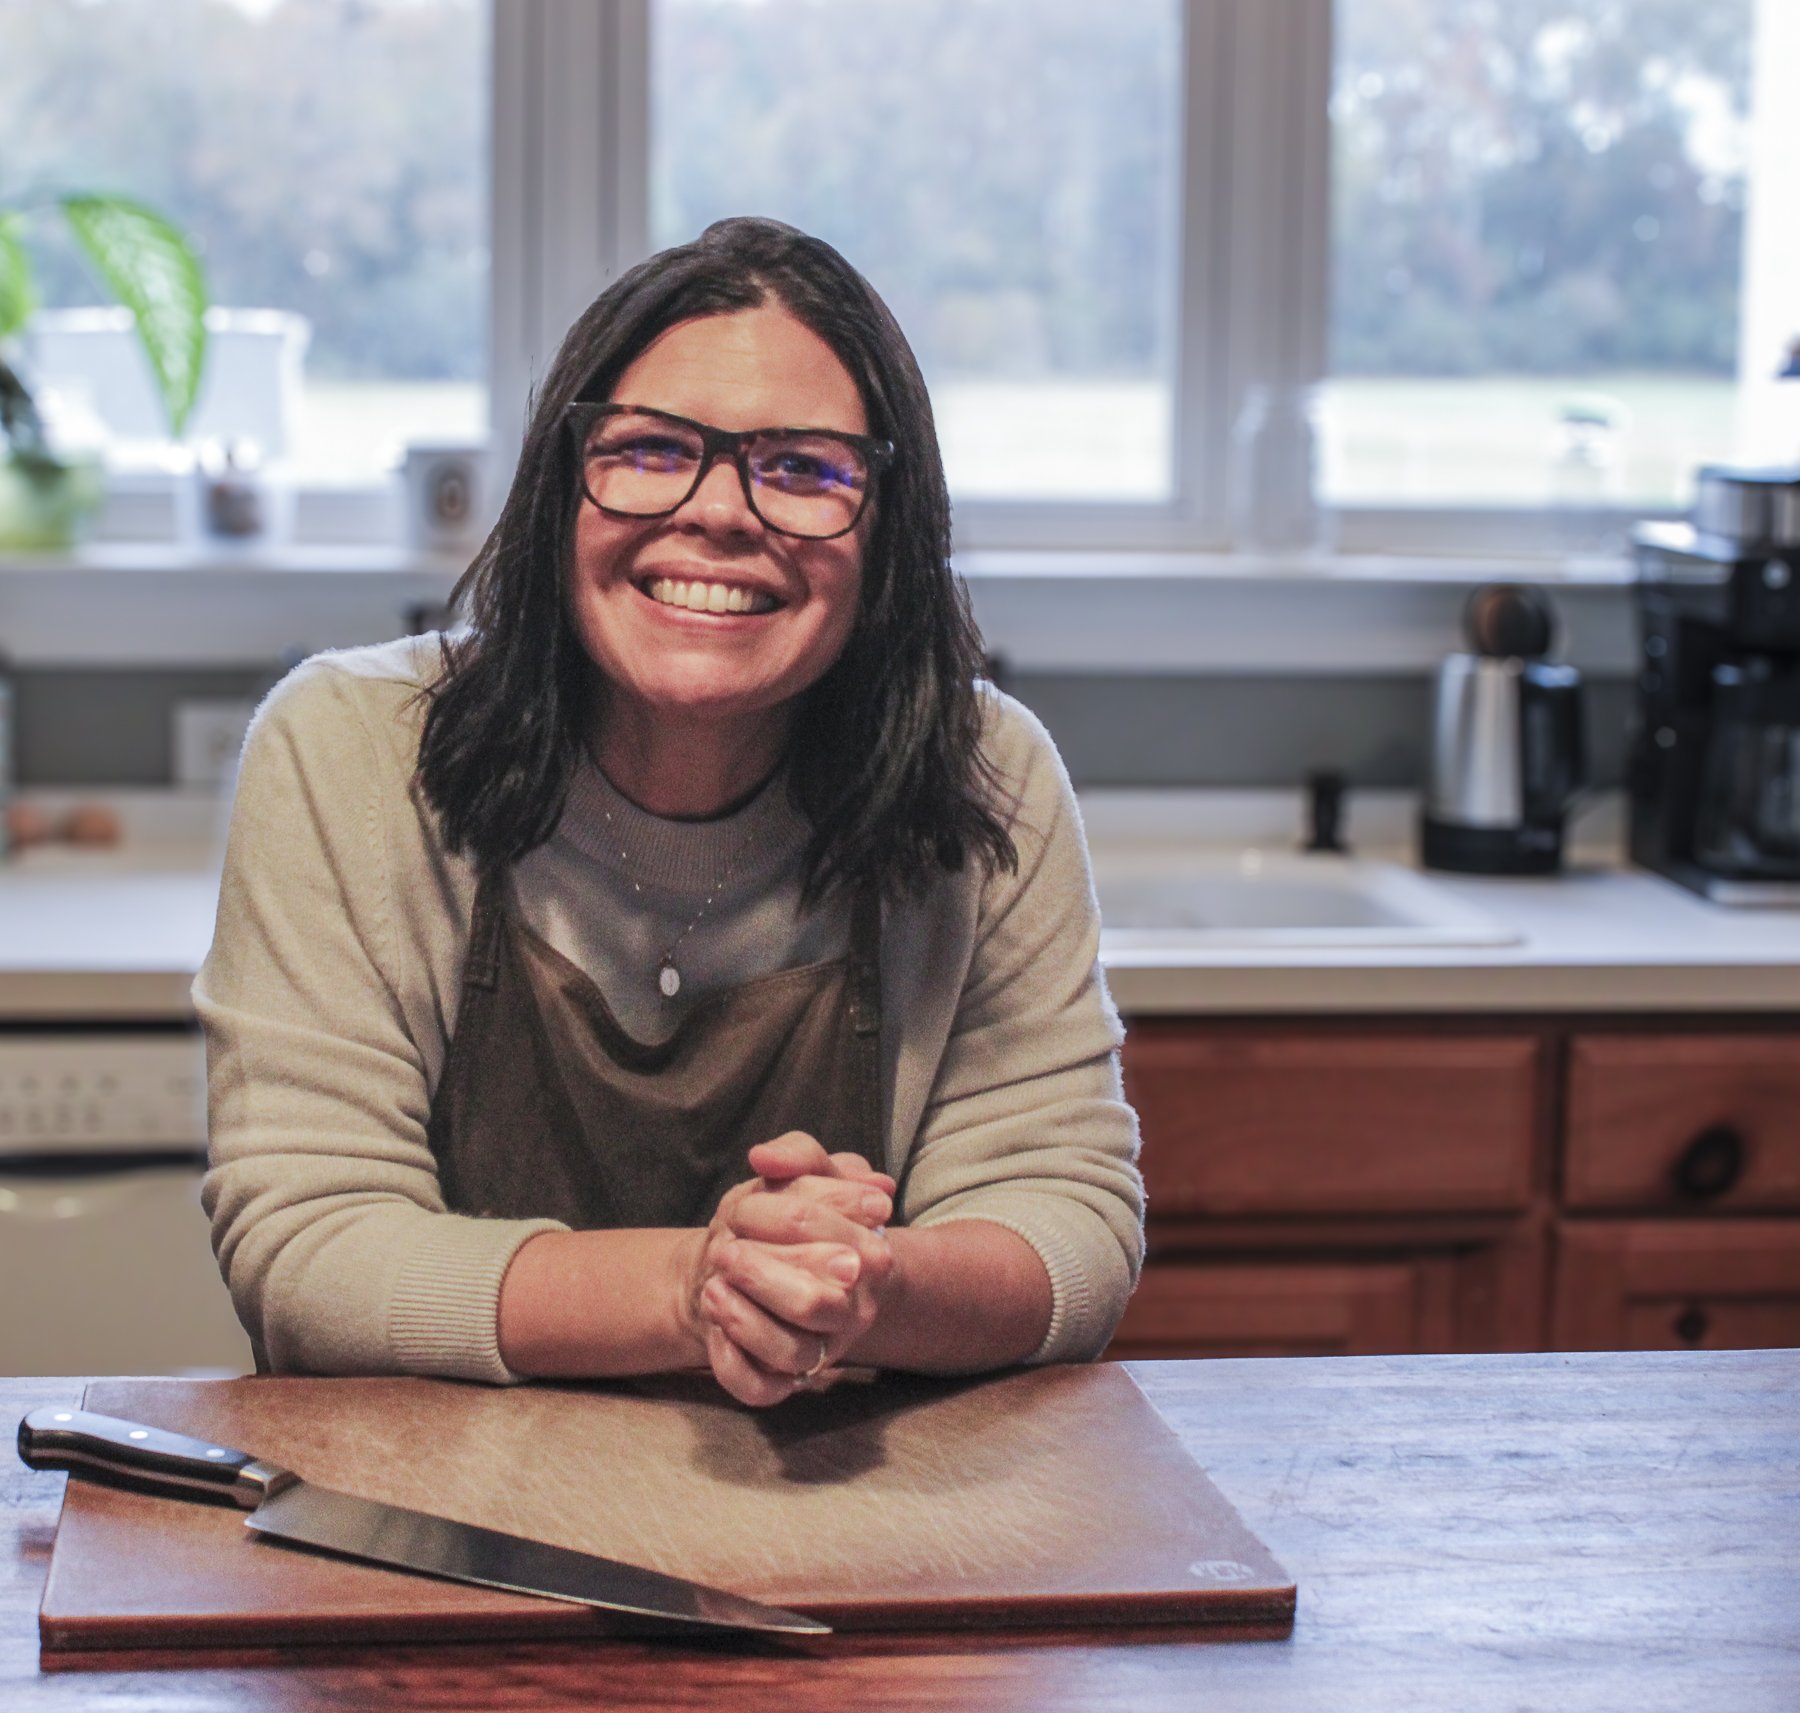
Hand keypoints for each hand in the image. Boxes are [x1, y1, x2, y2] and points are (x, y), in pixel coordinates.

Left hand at [695, 1133, 897, 1405]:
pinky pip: (762, 1389)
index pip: (833, 1239)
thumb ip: (796, 1154)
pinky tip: (715, 1331)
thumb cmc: (792, 1214)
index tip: (742, 1209)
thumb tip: (764, 1159)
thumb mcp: (803, 1172)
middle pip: (815, 1303)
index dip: (783, 1220)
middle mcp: (853, 1308)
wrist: (767, 1263)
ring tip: (713, 1288)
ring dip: (743, 1320)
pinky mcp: (785, 1380)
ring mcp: (821, 1349)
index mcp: (869, 1253)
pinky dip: (733, 1364)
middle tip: (725, 1252)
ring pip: (790, 1353)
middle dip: (763, 1276)